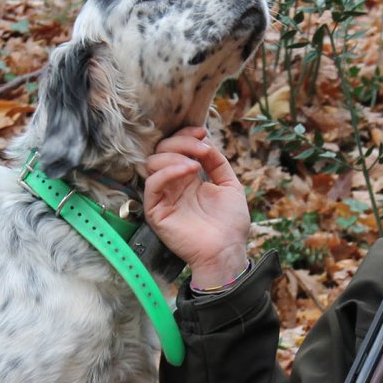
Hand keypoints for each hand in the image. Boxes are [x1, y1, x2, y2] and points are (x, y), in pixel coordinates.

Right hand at [144, 127, 250, 286]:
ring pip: (153, 163)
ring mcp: (163, 197)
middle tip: (201, 148)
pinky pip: (152, 184)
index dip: (186, 135)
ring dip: (175, 155)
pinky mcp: (156, 211)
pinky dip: (168, 171)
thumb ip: (217, 162)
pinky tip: (188, 171)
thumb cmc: (231, 223)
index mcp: (188, 178)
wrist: (227, 250)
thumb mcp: (229, 185)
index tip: (203, 132)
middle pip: (162, 150)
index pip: (175, 147)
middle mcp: (173, 185)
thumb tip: (205, 141)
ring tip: (196, 164)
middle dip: (182, 142)